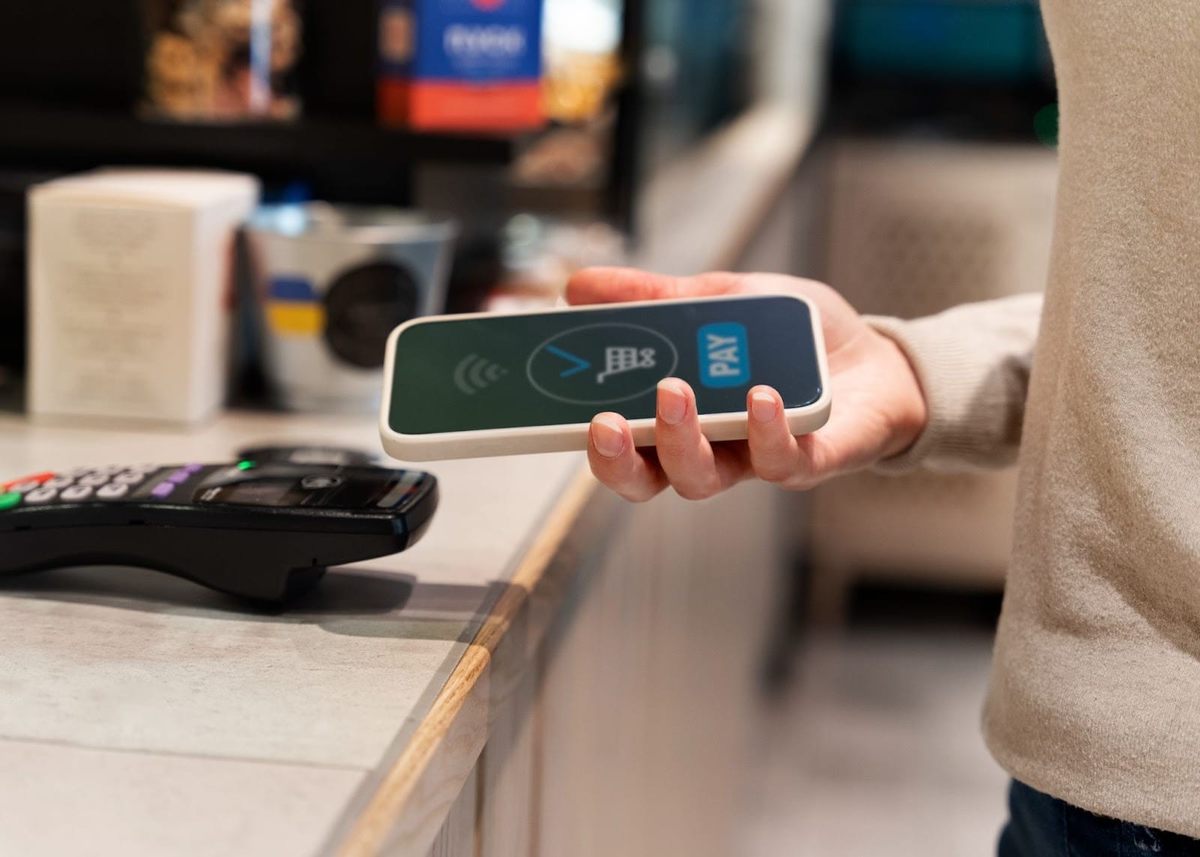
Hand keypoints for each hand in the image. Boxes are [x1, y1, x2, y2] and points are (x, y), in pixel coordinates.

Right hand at [567, 267, 927, 501]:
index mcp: (681, 418)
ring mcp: (757, 460)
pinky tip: (762, 395)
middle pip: (649, 479)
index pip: (623, 444)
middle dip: (621, 460)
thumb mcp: (722, 299)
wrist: (882, 359)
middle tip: (606, 423)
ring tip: (676, 392)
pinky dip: (766, 429)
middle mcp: (711, 450)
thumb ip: (656, 297)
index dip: (592, 440)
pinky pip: (781, 462)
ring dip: (682, 441)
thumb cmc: (797, 340)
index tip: (564, 410)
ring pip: (704, 479)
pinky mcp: (811, 461)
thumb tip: (578, 286)